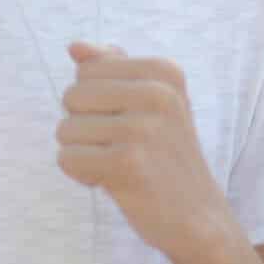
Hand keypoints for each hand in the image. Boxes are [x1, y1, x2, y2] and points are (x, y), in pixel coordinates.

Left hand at [58, 42, 234, 263]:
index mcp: (164, 71)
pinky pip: (67, 159)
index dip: (96, 102)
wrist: (199, 218)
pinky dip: (81, 175)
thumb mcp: (150, 103)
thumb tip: (74, 46)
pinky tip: (112, 182)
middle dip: (85, 127)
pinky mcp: (127, 163)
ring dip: (83, 154)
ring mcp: (143, 128)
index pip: (86, 70)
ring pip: (65, 129)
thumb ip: (111, 69)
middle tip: (124, 148)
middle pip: (71, 96)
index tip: (129, 123)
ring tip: (121, 165)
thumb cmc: (165, 157)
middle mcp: (157, 93)